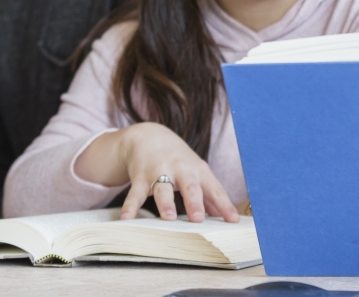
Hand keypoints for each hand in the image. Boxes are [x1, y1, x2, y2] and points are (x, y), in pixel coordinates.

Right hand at [75, 122, 239, 222]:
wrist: (150, 136)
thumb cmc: (179, 159)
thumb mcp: (197, 172)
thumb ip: (209, 195)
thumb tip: (225, 215)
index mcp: (198, 171)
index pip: (214, 189)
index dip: (224, 204)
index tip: (233, 220)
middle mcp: (180, 170)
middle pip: (189, 187)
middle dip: (194, 202)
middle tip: (198, 219)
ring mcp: (159, 172)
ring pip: (162, 189)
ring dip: (165, 203)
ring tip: (168, 218)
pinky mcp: (140, 177)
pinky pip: (135, 194)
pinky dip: (130, 207)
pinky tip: (126, 219)